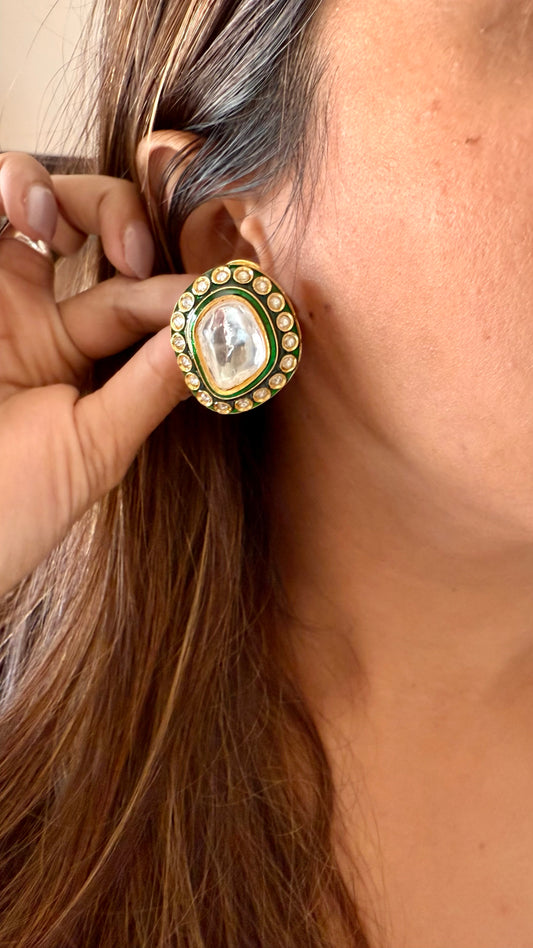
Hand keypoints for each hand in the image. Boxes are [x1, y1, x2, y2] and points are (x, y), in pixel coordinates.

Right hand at [0, 152, 190, 595]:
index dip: (178, 285)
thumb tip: (223, 331)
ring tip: (44, 215)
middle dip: (119, 218)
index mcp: (82, 358)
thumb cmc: (14, 509)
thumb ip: (154, 385)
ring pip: (30, 201)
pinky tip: (20, 213)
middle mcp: (38, 318)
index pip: (139, 296)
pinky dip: (5, 189)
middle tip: (130, 254)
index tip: (221, 290)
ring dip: (49, 189)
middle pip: (90, 229)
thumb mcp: (96, 447)